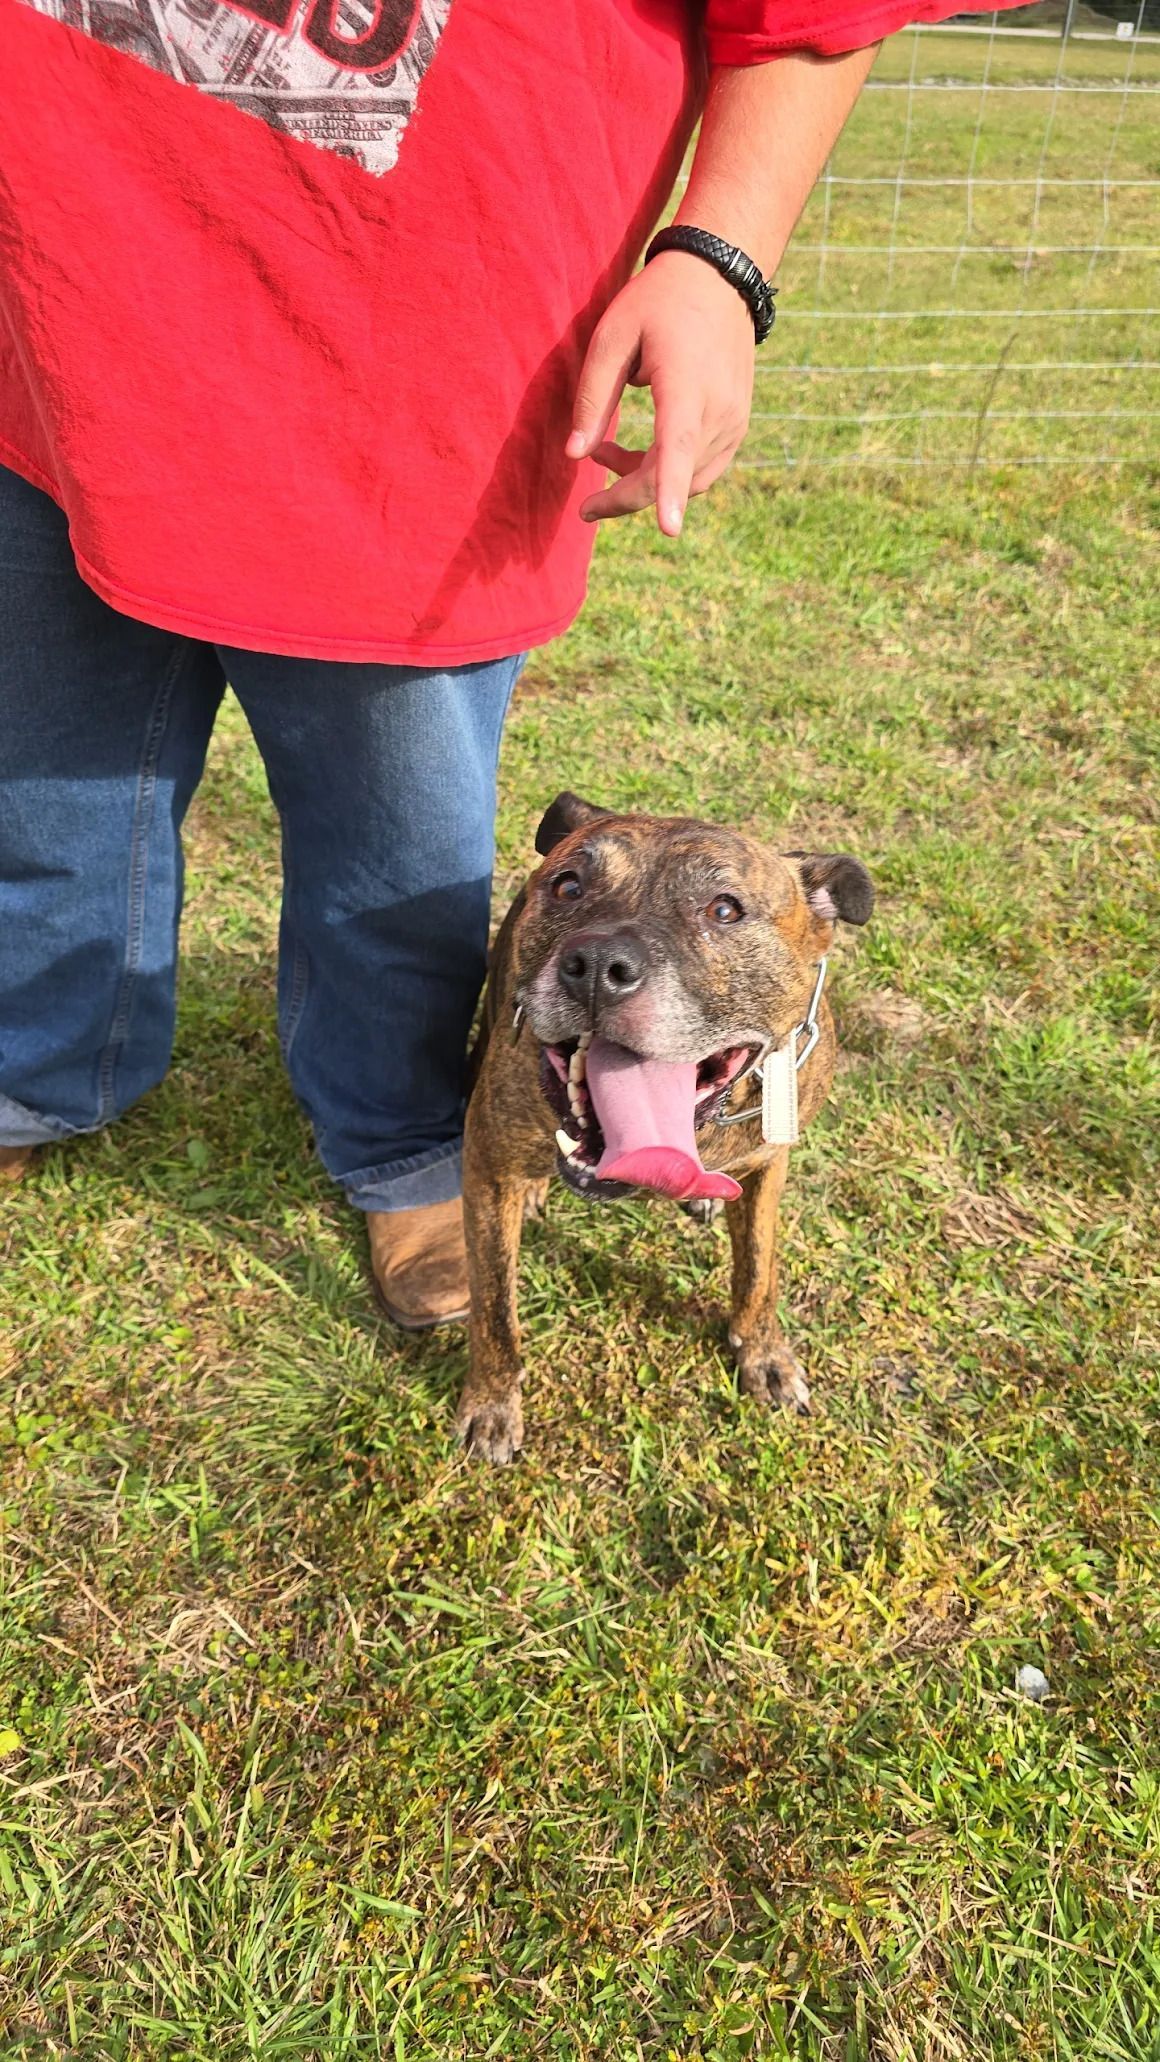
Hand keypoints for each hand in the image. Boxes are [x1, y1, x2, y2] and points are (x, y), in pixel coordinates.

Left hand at [566, 251, 755, 537]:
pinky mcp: (737, 426)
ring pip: (688, 480)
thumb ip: (592, 396)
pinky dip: (668, 472)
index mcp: (686, 386)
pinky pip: (701, 469)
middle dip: (626, 498)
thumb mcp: (613, 335)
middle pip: (671, 477)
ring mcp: (734, 422)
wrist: (721, 278)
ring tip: (604, 453)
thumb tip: (574, 455)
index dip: (669, 492)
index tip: (669, 530)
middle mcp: (718, 410)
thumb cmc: (659, 301)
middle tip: (585, 507)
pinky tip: (638, 453)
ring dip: (644, 480)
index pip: (676, 448)